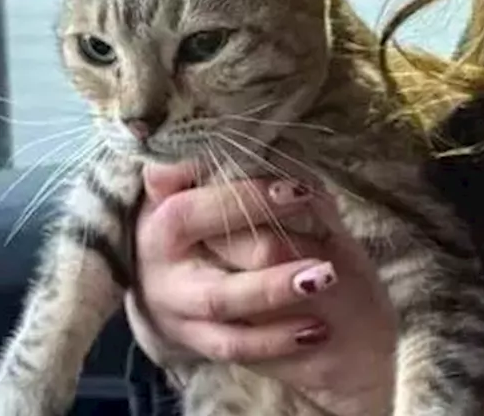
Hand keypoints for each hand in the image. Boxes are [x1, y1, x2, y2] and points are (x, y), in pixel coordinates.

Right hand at [127, 162, 396, 415]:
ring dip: (274, 292)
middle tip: (322, 253)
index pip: (193, 209)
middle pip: (206, 250)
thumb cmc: (195, 217)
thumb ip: (217, 168)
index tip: (299, 189)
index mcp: (160, 221)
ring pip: (223, 304)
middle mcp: (159, 269)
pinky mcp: (192, 340)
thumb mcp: (196, 187)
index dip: (244, 200)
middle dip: (267, 253)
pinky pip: (234, 346)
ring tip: (324, 278)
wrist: (161, 278)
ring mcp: (174, 310)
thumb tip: (263, 138)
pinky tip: (316, 329)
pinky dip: (276, 339)